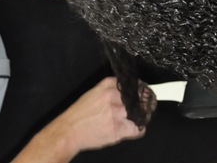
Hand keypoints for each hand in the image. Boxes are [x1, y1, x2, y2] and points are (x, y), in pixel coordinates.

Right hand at [13, 77, 151, 162]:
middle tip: (147, 105)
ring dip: (142, 116)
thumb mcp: (92, 93)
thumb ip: (109, 88)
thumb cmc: (79, 114)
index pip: (133, 84)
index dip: (141, 89)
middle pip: (139, 97)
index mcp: (107, 87)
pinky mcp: (117, 129)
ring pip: (140, 112)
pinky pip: (137, 129)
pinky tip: (133, 129)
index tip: (145, 93)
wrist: (69, 132)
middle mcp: (112, 98)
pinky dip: (138, 129)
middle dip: (145, 102)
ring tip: (139, 118)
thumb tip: (126, 87)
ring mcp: (116, 114)